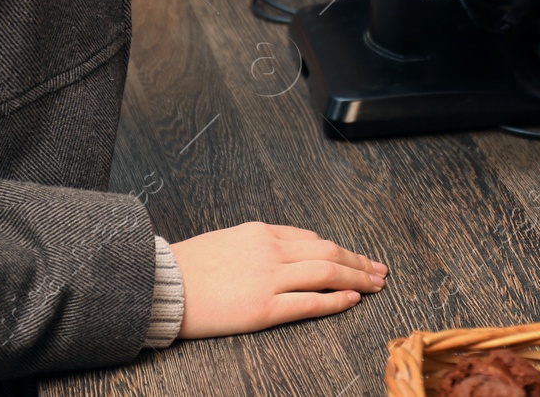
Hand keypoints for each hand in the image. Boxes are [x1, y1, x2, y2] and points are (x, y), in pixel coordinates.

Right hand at [170, 221, 387, 338]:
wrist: (161, 284)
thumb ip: (260, 243)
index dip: (338, 249)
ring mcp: (269, 279)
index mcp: (261, 232)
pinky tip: (352, 300)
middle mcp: (270, 250)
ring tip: (375, 284)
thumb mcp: (228, 239)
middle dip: (357, 261)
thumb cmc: (189, 265)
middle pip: (328, 252)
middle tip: (378, 270)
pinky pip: (309, 302)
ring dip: (356, 278)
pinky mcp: (264, 308)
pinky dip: (335, 300)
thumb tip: (289, 250)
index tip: (354, 257)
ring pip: (326, 273)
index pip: (312, 238)